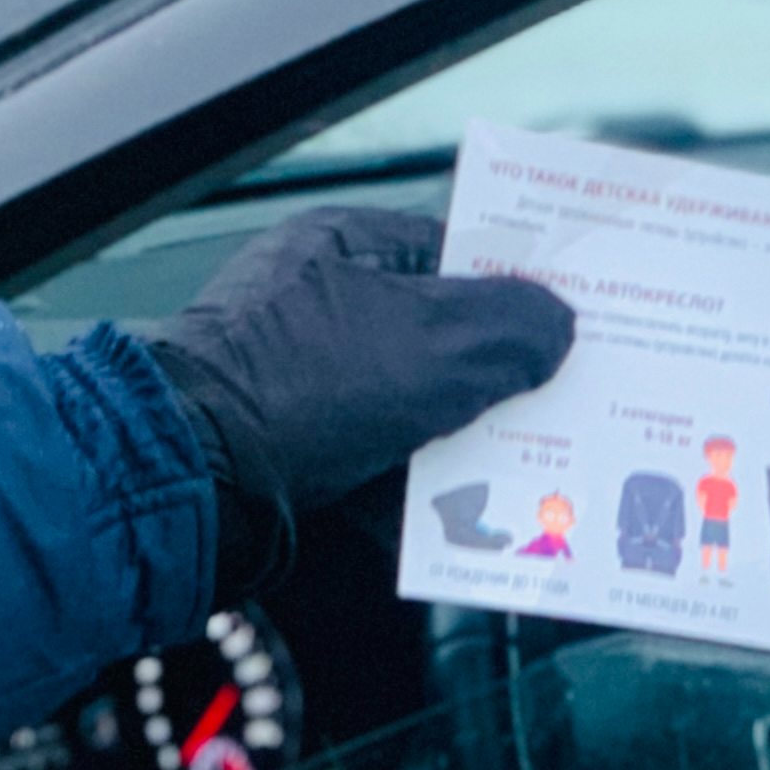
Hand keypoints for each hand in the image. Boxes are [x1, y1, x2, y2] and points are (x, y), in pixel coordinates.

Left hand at [147, 208, 574, 598]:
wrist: (192, 480)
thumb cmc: (308, 385)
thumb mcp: (435, 345)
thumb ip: (512, 328)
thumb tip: (558, 324)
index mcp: (344, 248)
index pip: (453, 251)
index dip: (519, 286)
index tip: (578, 317)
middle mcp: (319, 305)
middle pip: (439, 335)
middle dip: (504, 376)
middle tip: (574, 404)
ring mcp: (302, 381)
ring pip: (413, 406)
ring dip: (470, 442)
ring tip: (540, 473)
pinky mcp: (293, 451)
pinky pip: (377, 465)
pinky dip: (419, 491)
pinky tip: (469, 520)